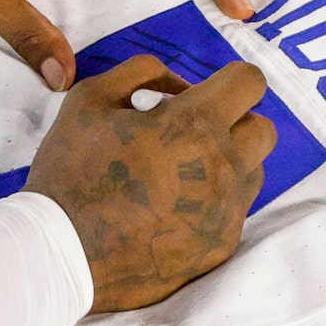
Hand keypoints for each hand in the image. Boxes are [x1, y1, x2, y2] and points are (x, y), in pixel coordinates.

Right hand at [23, 55, 275, 311]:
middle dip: (236, 120)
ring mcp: (225, 212)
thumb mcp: (90, 98)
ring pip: (254, 172)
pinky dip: (214, 202)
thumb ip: (141, 73)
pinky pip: (234, 212)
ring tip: (184, 171)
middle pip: (264, 130)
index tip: (209, 92)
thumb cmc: (72, 169)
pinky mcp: (219, 247)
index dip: (231, 79)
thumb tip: (177, 83)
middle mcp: (224, 167)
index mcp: (196, 124)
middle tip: (196, 131)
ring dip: (230, 162)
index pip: (250, 82)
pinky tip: (175, 208)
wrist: (61, 253)